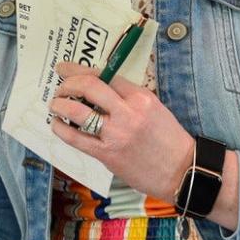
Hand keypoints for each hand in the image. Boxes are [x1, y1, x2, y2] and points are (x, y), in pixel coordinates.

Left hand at [49, 61, 192, 201]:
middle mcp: (127, 112)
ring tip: (55, 105)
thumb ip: (127, 97)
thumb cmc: (168, 139)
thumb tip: (96, 89)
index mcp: (140, 97)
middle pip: (88, 87)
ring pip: (77, 111)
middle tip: (59, 88)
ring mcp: (116, 134)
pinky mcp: (107, 154)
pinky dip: (61, 129)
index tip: (64, 68)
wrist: (183, 171)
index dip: (78, 69)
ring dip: (60, 105)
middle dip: (67, 84)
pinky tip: (57, 125)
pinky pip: (76, 138)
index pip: (103, 75)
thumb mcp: (153, 108)